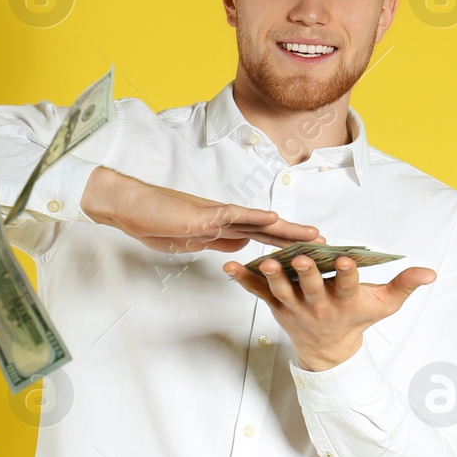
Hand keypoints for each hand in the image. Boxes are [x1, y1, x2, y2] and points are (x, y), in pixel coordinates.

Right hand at [82, 167, 323, 253]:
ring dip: (287, 228)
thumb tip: (241, 248)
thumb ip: (218, 242)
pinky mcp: (203, 214)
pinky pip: (234, 215)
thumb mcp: (192, 241)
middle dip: (297, 237)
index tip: (308, 250)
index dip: (285, 243)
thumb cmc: (155, 221)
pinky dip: (255, 216)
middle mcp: (225, 219)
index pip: (261, 236)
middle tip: (326, 243)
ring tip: (313, 235)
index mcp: (223, 228)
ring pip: (259, 221)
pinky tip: (274, 219)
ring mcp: (215, 215)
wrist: (130, 206)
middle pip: (268, 228)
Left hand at [222, 253, 436, 369]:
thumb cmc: (358, 319)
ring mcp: (295, 308)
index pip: (348, 285)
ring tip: (265, 262)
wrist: (329, 350)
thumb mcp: (384, 305)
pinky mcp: (277, 307)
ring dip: (272, 277)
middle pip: (311, 289)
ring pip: (282, 291)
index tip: (345, 259)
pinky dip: (243, 280)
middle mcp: (319, 305)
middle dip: (306, 274)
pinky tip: (229, 267)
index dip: (347, 273)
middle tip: (300, 260)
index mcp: (345, 301)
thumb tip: (430, 272)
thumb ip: (405, 285)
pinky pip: (258, 293)